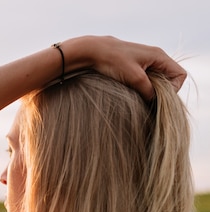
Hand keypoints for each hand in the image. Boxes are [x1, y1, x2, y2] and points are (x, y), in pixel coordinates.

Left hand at [68, 36, 186, 100]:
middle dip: (161, 91)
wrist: (91, 51)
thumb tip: (154, 101)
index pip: (180, 75)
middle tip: (147, 99)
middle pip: (169, 78)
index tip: (157, 97)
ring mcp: (144, 61)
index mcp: (159, 56)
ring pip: (156, 80)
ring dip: (150, 90)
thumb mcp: (134, 78)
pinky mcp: (133, 66)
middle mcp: (155, 57)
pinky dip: (141, 87)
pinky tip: (131, 91)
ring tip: (138, 95)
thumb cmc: (113, 61)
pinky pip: (145, 79)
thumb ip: (148, 91)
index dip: (173, 89)